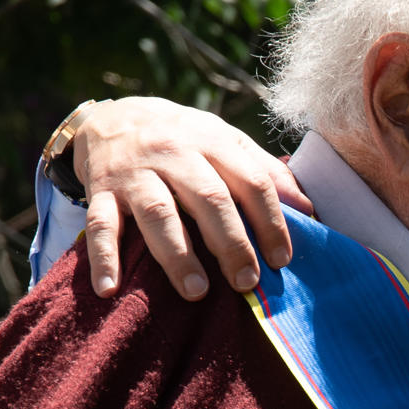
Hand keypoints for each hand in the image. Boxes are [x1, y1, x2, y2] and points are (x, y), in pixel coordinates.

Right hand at [70, 96, 312, 299]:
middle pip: (209, 198)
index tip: (281, 260)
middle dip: (231, 243)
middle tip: (246, 282)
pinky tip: (110, 289)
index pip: (251, 181)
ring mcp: (134, 172)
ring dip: (178, 255)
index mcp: (212, 141)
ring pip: (158, 213)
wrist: (112, 117)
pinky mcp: (99, 189)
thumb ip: (264, 171)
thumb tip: (309, 208)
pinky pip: (100, 224)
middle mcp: (173, 152)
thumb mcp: (224, 141)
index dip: (271, 222)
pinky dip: (103, 257)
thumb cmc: (183, 138)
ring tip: (197, 291)